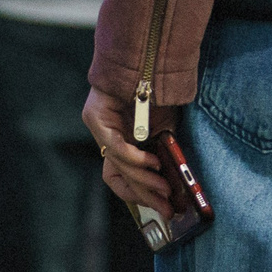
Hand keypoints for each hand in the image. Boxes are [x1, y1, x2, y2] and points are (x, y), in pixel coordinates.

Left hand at [81, 87, 172, 216]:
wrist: (149, 62)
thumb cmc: (158, 97)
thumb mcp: (165, 134)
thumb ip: (165, 158)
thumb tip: (176, 190)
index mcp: (122, 144)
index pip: (121, 178)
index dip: (139, 195)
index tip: (162, 207)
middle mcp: (106, 138)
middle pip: (119, 177)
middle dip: (145, 196)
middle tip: (167, 208)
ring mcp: (98, 128)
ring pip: (118, 165)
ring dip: (143, 180)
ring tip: (164, 188)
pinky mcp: (95, 118)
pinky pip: (115, 147)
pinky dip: (135, 158)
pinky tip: (152, 163)